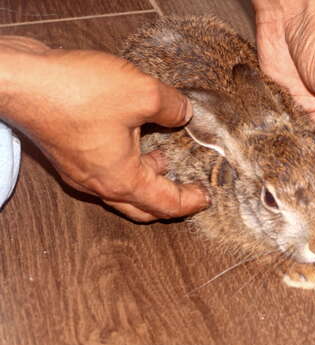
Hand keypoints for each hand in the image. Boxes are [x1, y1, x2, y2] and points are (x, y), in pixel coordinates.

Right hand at [0, 37, 208, 221]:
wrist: (20, 79)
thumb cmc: (75, 92)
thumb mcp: (141, 93)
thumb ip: (172, 106)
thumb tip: (184, 112)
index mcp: (122, 180)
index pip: (166, 204)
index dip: (190, 201)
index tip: (206, 196)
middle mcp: (99, 183)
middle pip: (142, 207)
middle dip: (169, 200)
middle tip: (188, 190)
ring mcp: (81, 171)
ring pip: (122, 189)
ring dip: (146, 179)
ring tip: (164, 159)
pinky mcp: (69, 153)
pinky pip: (105, 170)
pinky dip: (126, 164)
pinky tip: (134, 138)